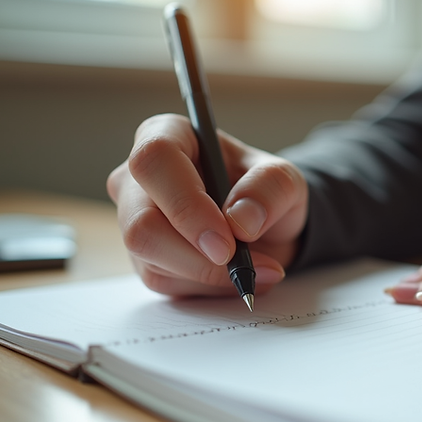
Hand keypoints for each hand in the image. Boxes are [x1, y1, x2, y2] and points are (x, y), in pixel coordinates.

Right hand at [107, 114, 307, 296]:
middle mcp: (139, 177)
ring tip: (255, 267)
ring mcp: (135, 219)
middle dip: (194, 253)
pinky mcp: (144, 258)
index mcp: (168, 135)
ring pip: (151, 258)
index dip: (186, 204)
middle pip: (141, 222)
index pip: (155, 160)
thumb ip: (271, 188)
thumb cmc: (264, 191)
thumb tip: (240, 221)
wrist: (264, 227)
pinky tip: (235, 274)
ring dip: (209, 273)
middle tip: (242, 265)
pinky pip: (165, 281)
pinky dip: (208, 285)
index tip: (226, 240)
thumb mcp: (285, 180)